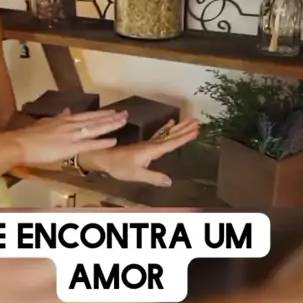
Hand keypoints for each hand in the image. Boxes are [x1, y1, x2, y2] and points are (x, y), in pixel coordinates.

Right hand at [11, 109, 127, 166]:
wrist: (20, 143)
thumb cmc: (30, 135)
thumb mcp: (46, 122)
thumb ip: (59, 117)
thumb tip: (67, 110)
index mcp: (65, 119)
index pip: (88, 115)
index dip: (102, 113)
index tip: (114, 111)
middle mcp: (71, 124)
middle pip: (95, 119)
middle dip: (111, 117)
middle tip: (125, 114)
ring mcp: (72, 135)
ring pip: (95, 128)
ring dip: (111, 125)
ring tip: (123, 122)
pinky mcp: (70, 147)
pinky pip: (90, 144)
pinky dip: (102, 142)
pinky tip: (114, 140)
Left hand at [79, 118, 198, 185]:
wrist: (105, 158)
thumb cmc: (120, 166)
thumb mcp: (137, 174)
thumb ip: (153, 177)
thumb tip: (170, 181)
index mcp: (152, 150)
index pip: (171, 143)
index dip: (184, 137)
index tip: (196, 130)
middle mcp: (152, 145)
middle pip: (171, 135)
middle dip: (184, 129)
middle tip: (197, 121)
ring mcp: (148, 144)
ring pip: (167, 134)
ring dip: (178, 128)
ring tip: (190, 121)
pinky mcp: (144, 145)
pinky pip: (159, 135)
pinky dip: (166, 129)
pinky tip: (170, 124)